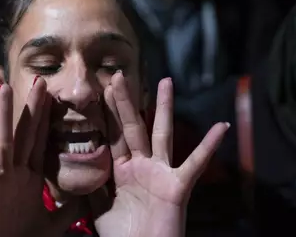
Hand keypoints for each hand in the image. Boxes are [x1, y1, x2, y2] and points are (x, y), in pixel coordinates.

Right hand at [0, 79, 79, 236]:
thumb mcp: (53, 224)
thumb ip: (68, 209)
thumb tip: (87, 195)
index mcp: (29, 179)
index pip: (39, 142)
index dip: (45, 119)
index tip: (52, 95)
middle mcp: (14, 174)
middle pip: (25, 134)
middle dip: (32, 108)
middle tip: (40, 80)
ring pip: (4, 143)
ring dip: (4, 116)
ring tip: (6, 89)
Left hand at [92, 73, 228, 236]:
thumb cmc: (122, 236)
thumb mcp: (99, 207)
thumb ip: (91, 184)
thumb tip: (74, 162)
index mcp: (122, 170)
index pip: (112, 135)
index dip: (106, 113)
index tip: (99, 88)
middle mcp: (142, 166)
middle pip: (132, 127)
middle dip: (124, 102)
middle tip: (117, 75)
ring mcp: (161, 174)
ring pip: (161, 134)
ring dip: (164, 107)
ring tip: (166, 81)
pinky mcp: (178, 187)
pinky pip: (195, 164)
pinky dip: (210, 146)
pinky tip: (221, 126)